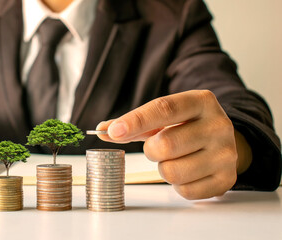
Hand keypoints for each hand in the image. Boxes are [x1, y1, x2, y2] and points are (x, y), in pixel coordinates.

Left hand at [96, 90, 251, 199]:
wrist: (227, 142)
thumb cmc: (186, 127)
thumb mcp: (164, 118)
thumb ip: (134, 123)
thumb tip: (103, 130)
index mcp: (201, 101)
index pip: (164, 109)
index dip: (135, 121)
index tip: (113, 132)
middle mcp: (218, 125)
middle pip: (165, 145)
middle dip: (151, 150)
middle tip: (158, 148)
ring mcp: (226, 154)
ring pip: (172, 172)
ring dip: (163, 169)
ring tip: (175, 159)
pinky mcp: (227, 179)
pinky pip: (185, 191)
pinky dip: (178, 185)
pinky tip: (187, 172)